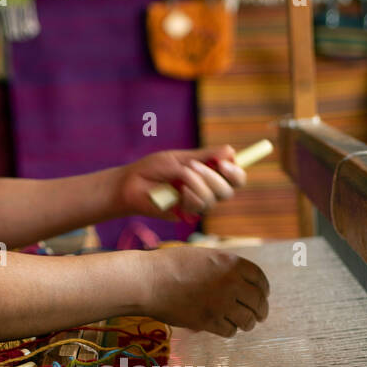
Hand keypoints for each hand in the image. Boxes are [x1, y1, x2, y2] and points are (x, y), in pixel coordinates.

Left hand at [117, 147, 247, 220]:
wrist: (131, 184)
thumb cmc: (153, 168)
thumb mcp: (180, 158)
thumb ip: (205, 156)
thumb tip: (230, 151)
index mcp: (207, 174)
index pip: (233, 177)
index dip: (235, 172)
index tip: (225, 163)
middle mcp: (205, 190)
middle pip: (229, 190)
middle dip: (216, 178)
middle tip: (196, 167)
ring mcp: (196, 204)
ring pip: (214, 199)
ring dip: (199, 185)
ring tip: (181, 176)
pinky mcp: (186, 215)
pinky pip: (199, 207)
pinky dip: (191, 196)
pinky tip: (178, 192)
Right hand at [145, 247, 269, 337]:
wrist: (149, 280)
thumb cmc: (171, 265)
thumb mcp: (205, 257)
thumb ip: (225, 268)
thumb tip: (241, 283)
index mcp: (233, 263)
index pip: (260, 280)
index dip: (263, 291)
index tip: (262, 297)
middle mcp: (231, 283)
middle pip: (258, 302)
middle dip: (260, 311)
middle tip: (259, 317)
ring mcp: (221, 304)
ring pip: (247, 320)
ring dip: (247, 323)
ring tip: (244, 324)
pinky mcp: (209, 321)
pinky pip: (229, 331)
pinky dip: (229, 330)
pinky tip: (225, 327)